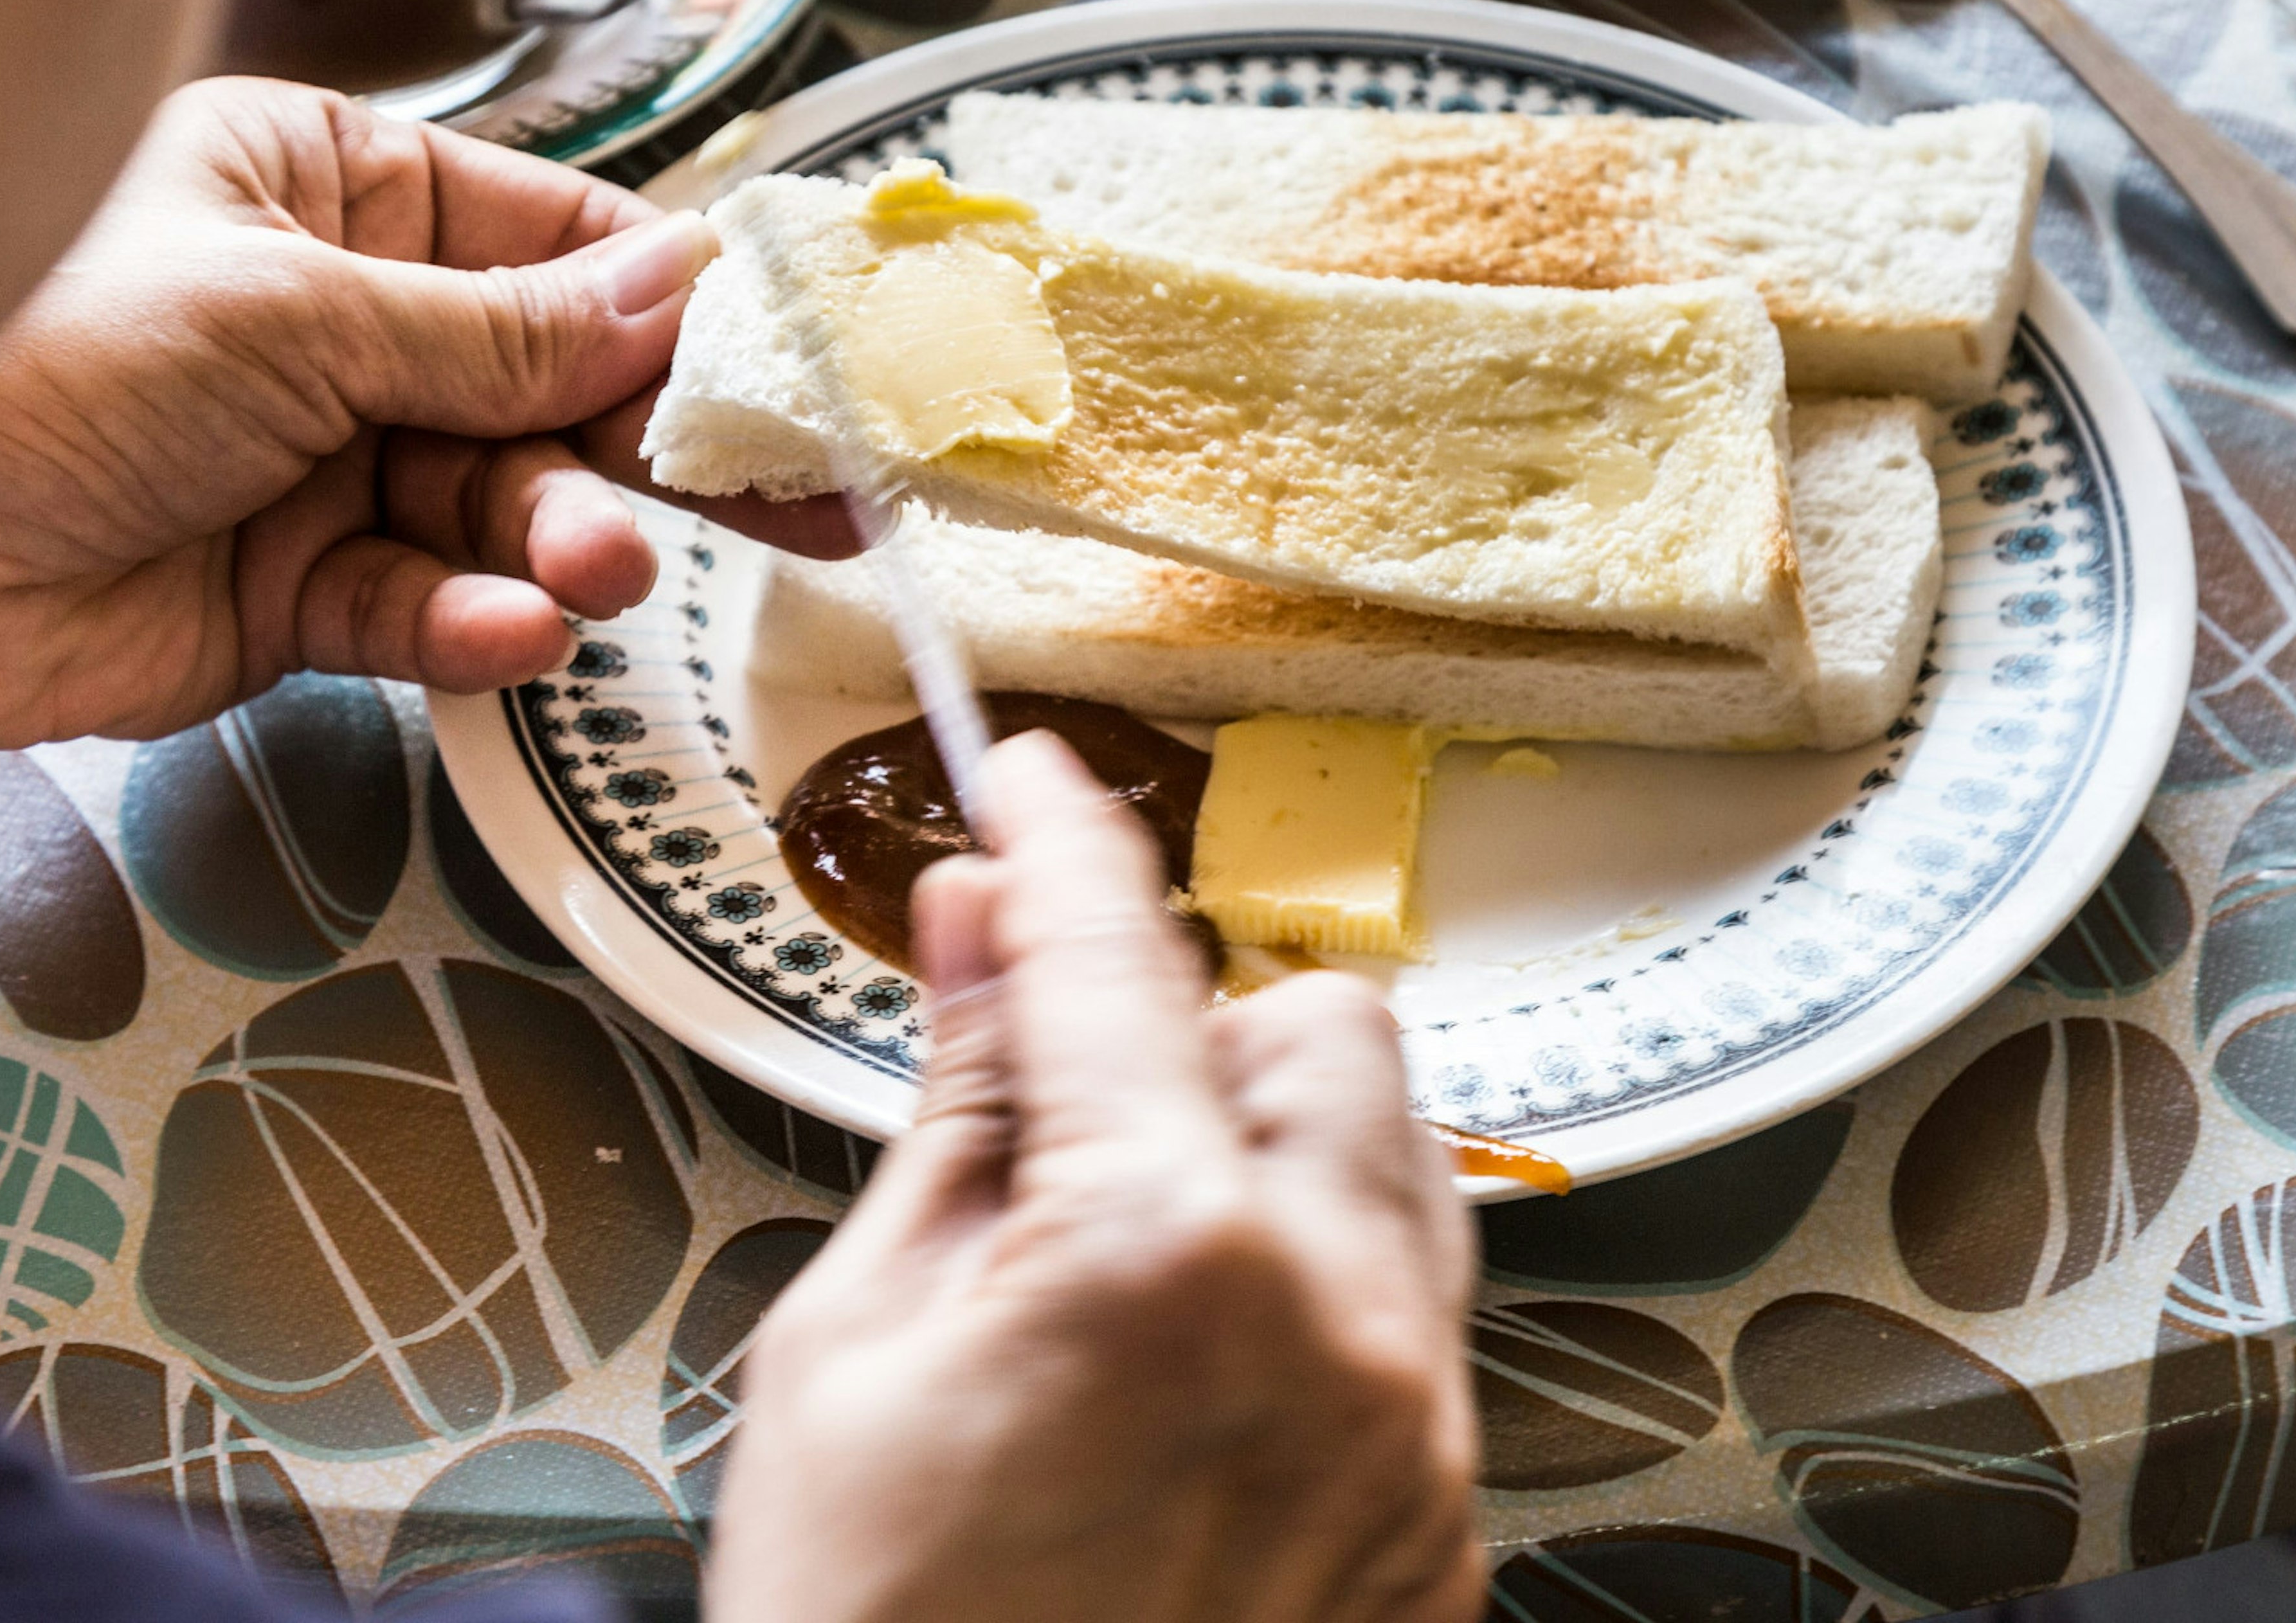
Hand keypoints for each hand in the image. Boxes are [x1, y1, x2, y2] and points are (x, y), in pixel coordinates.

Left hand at [0, 75, 853, 750]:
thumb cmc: (16, 355)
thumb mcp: (292, 311)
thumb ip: (501, 330)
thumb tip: (675, 292)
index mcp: (326, 194)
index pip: (550, 240)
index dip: (670, 308)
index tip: (777, 364)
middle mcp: (338, 326)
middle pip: (554, 390)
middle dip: (652, 452)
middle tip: (792, 505)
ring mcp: (324, 464)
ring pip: (505, 513)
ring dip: (559, 548)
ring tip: (590, 573)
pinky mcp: (300, 593)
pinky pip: (426, 609)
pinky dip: (472, 630)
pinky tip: (503, 634)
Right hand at [711, 732, 1483, 1622]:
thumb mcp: (854, 1349)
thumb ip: (963, 1110)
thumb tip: (985, 929)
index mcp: (1164, 1260)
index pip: (1116, 960)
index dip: (1059, 840)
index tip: (1028, 782)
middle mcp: (1337, 1323)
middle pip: (1318, 1026)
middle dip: (1189, 1016)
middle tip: (1061, 1086)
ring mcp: (1414, 1426)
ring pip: (1397, 1150)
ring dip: (1274, 1125)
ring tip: (1132, 1216)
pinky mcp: (1441, 1512)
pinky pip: (1417, 1296)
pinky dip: (1320, 1259)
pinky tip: (1201, 1340)